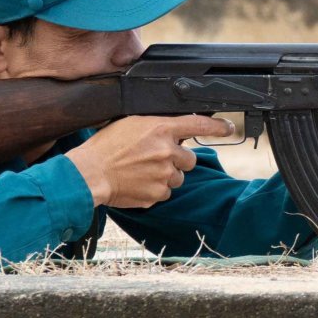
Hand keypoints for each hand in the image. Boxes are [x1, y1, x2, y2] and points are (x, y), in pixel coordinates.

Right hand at [65, 115, 229, 207]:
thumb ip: (156, 125)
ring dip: (166, 175)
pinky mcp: (157, 194)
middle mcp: (167, 151)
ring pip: (178, 177)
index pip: (199, 123)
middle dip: (178, 160)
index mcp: (161, 128)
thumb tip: (173, 128)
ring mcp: (163, 174)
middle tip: (156, 159)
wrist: (89, 174)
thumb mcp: (130, 123)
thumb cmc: (105, 146)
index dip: (218, 126)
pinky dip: (155, 189)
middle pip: (190, 158)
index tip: (228, 127)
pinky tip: (138, 183)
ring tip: (142, 171)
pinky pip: (165, 192)